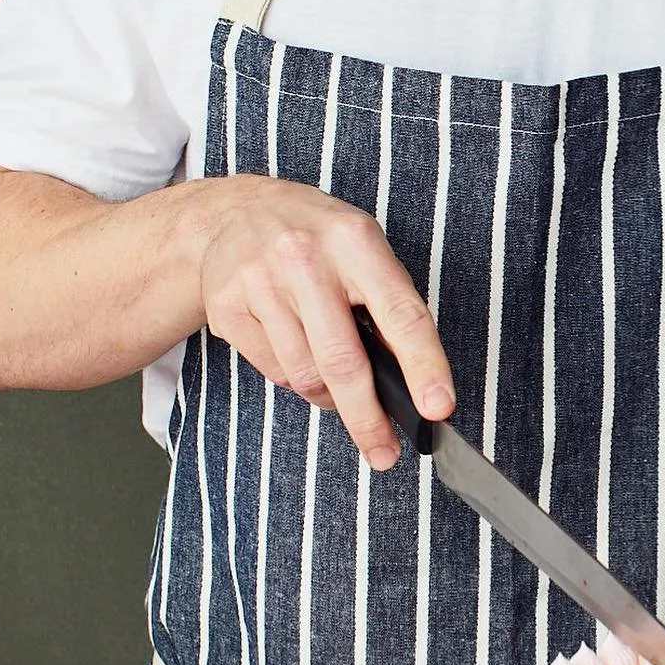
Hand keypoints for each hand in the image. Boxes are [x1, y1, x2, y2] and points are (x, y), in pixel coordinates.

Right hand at [191, 175, 454, 469]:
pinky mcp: (226, 307)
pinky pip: (274, 371)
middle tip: (385, 453)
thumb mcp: (364, 250)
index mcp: (356, 241)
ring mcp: (260, 282)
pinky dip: (295, 378)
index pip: (401, 314)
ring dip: (330, 396)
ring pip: (305, 375)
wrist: (235, 212)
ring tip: (339, 385)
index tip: (438, 408)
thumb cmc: (318, 238)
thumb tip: (412, 380)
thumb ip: (387, 305)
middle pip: (343, 362)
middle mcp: (305, 258)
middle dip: (368, 419)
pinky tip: (298, 350)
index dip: (424, 366)